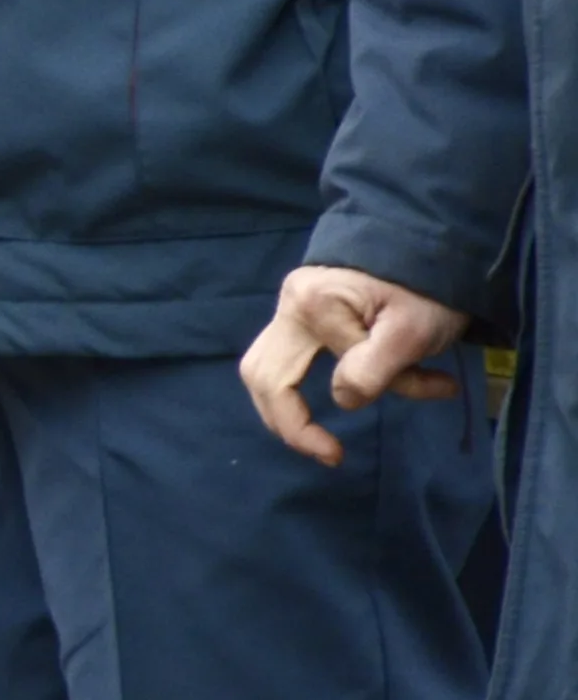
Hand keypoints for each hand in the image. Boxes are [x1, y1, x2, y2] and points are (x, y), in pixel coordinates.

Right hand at [244, 263, 469, 467]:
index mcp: (310, 307)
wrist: (438, 243)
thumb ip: (373, 371)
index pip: (285, 382)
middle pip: (260, 373)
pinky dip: (334, 381)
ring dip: (300, 405)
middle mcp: (291, 304)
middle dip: (286, 421)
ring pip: (275, 367)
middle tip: (323, 451)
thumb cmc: (429, 289)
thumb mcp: (411, 332)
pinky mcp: (313, 309)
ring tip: (326, 433)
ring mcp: (297, 305)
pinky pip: (307, 355)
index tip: (337, 455)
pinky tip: (372, 388)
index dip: (302, 428)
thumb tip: (344, 402)